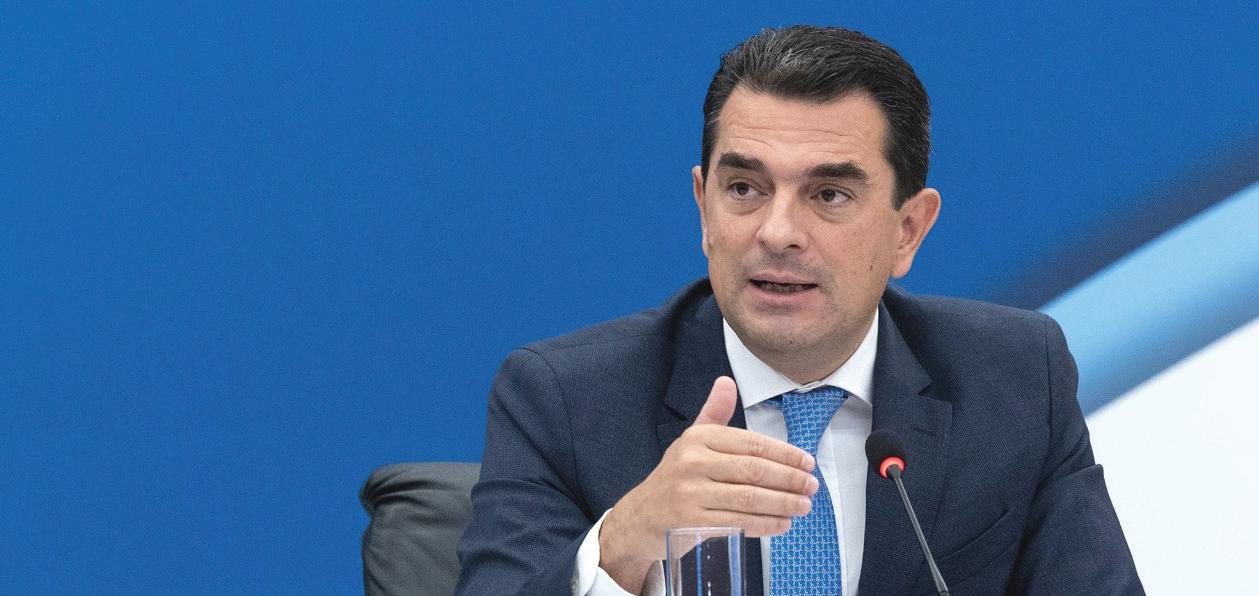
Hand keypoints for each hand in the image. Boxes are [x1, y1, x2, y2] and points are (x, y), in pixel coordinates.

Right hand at [598, 376, 817, 592]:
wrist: (641, 515)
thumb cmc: (675, 476)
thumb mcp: (691, 440)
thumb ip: (714, 413)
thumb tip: (727, 382)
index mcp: (698, 438)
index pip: (751, 443)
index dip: (784, 454)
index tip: (807, 463)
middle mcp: (693, 462)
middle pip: (754, 471)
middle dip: (789, 480)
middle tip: (812, 486)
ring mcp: (691, 493)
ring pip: (749, 498)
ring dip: (783, 503)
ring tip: (804, 506)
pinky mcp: (691, 522)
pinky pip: (737, 522)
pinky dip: (765, 524)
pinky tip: (783, 524)